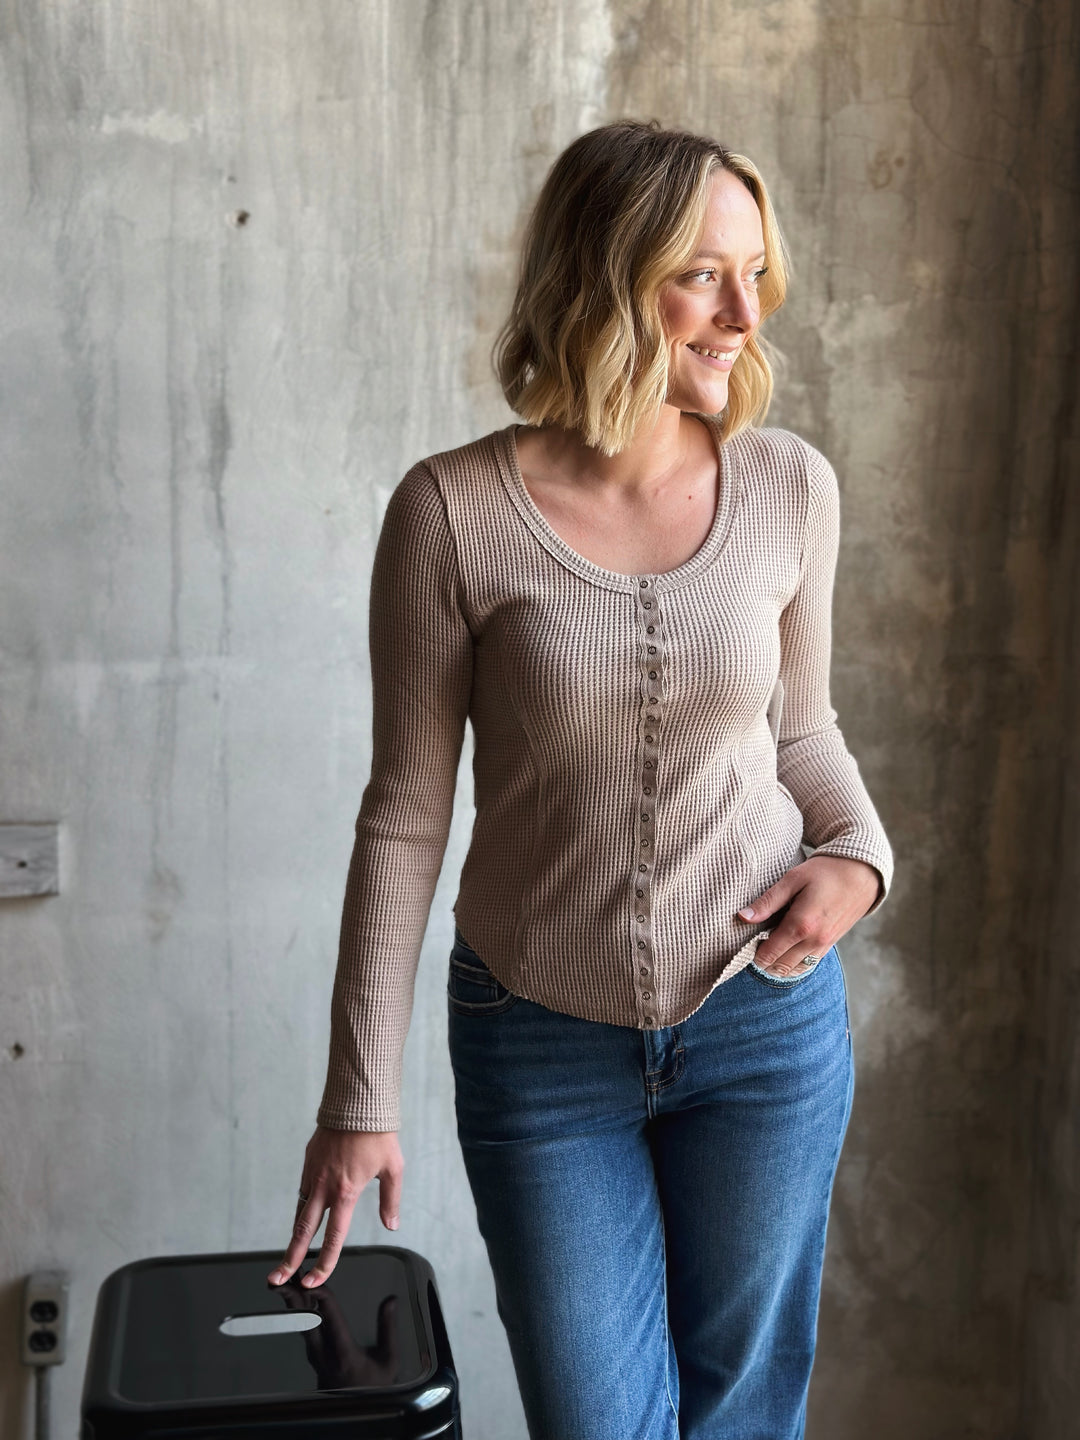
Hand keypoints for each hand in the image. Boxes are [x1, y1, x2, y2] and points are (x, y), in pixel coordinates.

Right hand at [267, 1127, 403, 1288]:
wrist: (357, 1103)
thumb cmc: (377, 1134)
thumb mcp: (393, 1168)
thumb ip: (390, 1200)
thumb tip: (391, 1224)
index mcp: (346, 1193)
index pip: (332, 1238)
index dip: (323, 1264)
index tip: (313, 1280)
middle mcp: (325, 1187)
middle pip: (302, 1232)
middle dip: (289, 1259)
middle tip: (278, 1279)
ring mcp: (313, 1174)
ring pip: (299, 1212)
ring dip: (292, 1236)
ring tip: (286, 1256)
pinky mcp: (308, 1161)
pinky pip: (302, 1190)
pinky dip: (301, 1208)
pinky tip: (303, 1216)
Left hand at [737, 855, 880, 976]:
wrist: (861, 874)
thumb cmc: (825, 872)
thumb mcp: (792, 880)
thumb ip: (767, 901)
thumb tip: (743, 917)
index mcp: (801, 925)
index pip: (768, 954)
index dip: (752, 952)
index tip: (746, 940)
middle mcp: (813, 941)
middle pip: (779, 967)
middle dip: (763, 960)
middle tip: (755, 942)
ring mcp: (824, 946)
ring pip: (794, 970)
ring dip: (778, 964)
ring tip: (769, 945)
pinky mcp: (831, 945)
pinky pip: (808, 964)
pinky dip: (793, 963)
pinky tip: (786, 948)